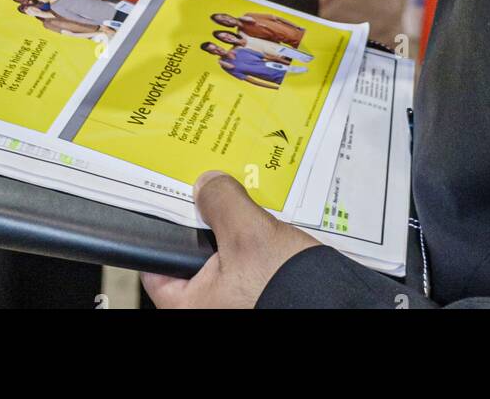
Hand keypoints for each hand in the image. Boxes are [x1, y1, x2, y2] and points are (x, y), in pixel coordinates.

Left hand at [141, 171, 319, 308]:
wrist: (333, 303)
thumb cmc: (285, 288)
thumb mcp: (248, 233)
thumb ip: (220, 201)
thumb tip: (206, 184)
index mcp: (186, 305)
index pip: (155, 259)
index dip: (164, 223)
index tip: (170, 193)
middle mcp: (205, 305)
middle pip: (190, 250)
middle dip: (204, 219)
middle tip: (211, 189)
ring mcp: (229, 299)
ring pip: (218, 253)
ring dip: (229, 227)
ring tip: (239, 201)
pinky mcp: (252, 290)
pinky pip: (240, 259)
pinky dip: (247, 239)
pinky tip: (260, 218)